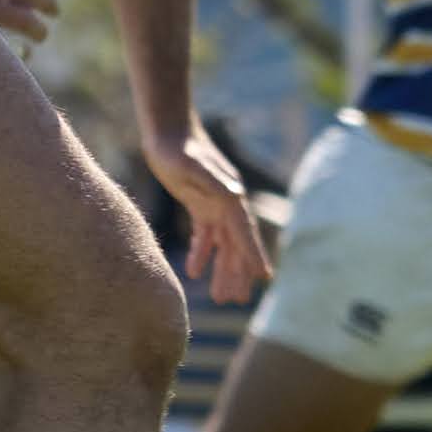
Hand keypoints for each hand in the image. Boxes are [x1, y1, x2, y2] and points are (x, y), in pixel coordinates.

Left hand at [143, 116, 265, 305]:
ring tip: (220, 297)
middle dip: (238, 272)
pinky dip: (202, 253)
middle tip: (238, 300)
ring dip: (222, 268)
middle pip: (236, 244)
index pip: (244, 232)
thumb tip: (235, 193)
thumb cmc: (177, 147)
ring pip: (223, 244)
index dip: (254, 255)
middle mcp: (227, 203)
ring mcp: (214, 204)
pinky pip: (205, 235)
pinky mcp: (199, 204)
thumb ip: (211, 178)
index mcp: (230, 197)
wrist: (166, 130)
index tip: (265, 277)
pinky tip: (194, 271)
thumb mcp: (191, 164)